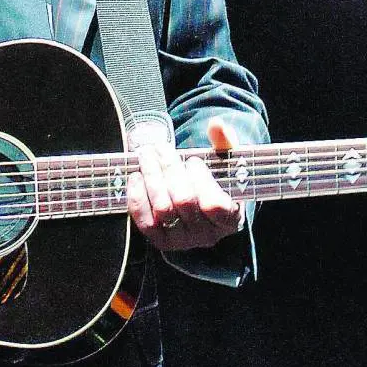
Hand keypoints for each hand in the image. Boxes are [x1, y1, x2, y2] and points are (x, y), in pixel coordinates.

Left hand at [127, 117, 242, 250]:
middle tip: (161, 148)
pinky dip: (137, 197)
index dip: (201, 180)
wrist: (198, 204)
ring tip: (146, 155)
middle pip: (184, 202)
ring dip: (152, 177)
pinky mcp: (161, 241)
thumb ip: (224, 143)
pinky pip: (145, 222)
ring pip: (163, 209)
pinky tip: (137, 176)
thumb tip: (217, 124)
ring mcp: (183, 241)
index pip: (214, 205)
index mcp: (229, 219)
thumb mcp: (224, 161)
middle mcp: (207, 236)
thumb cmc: (214, 180)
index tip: (194, 160)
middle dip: (170, 169)